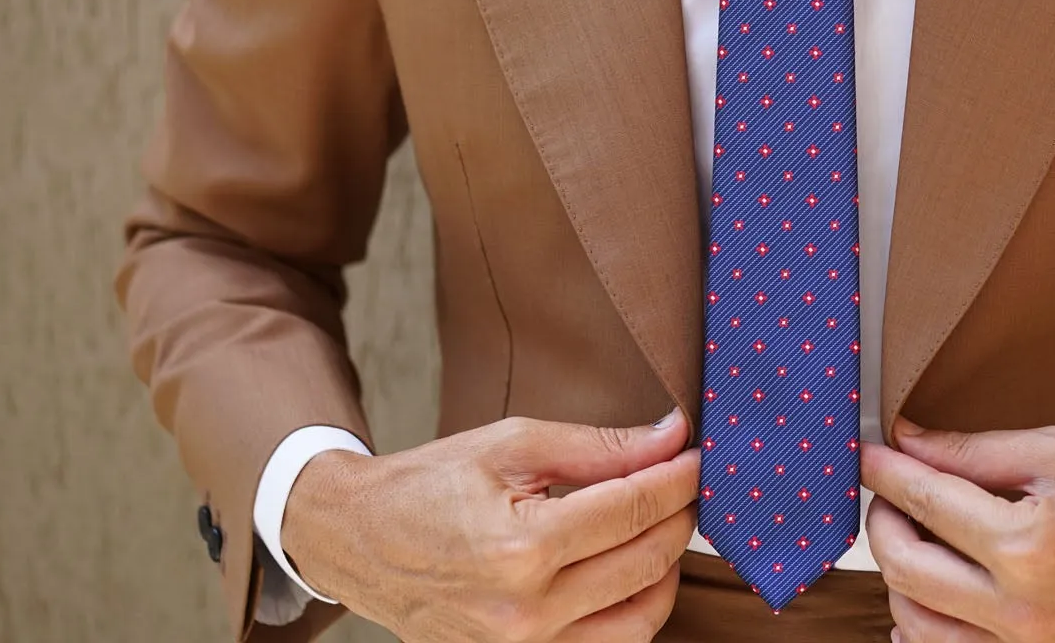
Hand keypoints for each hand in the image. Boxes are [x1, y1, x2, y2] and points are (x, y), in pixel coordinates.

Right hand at [281, 409, 699, 641]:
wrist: (356, 539)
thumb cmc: (429, 483)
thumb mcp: (511, 445)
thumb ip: (599, 446)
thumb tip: (671, 435)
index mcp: (522, 546)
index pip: (634, 509)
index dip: (678, 477)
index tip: (698, 454)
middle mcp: (526, 610)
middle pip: (646, 562)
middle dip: (680, 516)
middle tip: (685, 482)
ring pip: (641, 618)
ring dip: (666, 568)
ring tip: (660, 525)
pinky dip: (634, 608)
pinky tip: (630, 569)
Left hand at [861, 418, 1054, 642]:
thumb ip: (973, 451)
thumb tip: (908, 440)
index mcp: (1027, 547)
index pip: (925, 503)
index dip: (886, 472)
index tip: (869, 454)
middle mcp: (1022, 611)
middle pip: (903, 566)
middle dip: (882, 519)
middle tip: (887, 490)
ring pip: (914, 621)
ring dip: (897, 573)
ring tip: (910, 533)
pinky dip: (922, 624)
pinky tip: (927, 590)